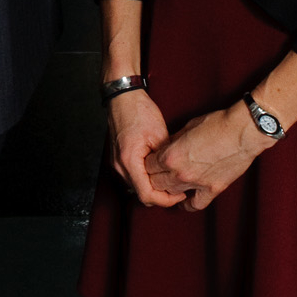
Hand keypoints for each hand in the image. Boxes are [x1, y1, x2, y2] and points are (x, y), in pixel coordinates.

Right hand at [105, 89, 185, 207]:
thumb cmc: (139, 110)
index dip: (166, 200)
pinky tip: (158, 171)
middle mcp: (119, 165)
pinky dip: (145, 179)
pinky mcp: (118, 158)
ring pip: (137, 187)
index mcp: (129, 160)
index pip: (147, 195)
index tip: (179, 195)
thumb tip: (176, 176)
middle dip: (161, 196)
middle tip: (178, 189)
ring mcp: (117, 162)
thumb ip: (166, 160)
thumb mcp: (160, 135)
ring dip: (153, 187)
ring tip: (170, 179)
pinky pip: (132, 177)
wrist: (122, 96)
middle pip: (141, 194)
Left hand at [145, 101, 272, 211]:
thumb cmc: (216, 124)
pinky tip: (185, 199)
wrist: (242, 132)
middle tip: (158, 171)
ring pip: (173, 194)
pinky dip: (188, 203)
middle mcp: (181, 173)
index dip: (149, 162)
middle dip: (155, 176)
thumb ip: (172, 141)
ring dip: (169, 188)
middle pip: (156, 183)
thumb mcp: (186, 127)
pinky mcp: (213, 189)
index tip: (151, 160)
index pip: (148, 166)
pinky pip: (196, 204)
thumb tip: (165, 147)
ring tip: (169, 183)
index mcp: (171, 155)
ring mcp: (197, 183)